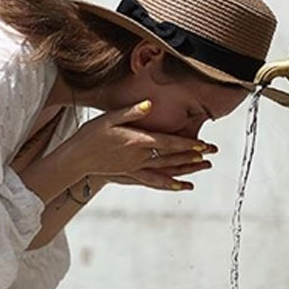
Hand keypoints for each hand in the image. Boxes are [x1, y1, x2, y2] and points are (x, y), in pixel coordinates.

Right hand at [59, 100, 215, 189]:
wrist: (76, 158)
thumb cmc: (90, 135)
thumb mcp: (108, 118)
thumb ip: (130, 112)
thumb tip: (149, 104)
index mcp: (136, 141)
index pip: (167, 142)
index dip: (187, 143)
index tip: (203, 145)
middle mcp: (139, 157)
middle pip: (171, 157)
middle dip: (193, 155)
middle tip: (212, 153)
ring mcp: (136, 168)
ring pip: (166, 170)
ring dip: (186, 169)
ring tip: (204, 167)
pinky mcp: (131, 174)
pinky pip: (154, 181)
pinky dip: (170, 183)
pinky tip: (182, 185)